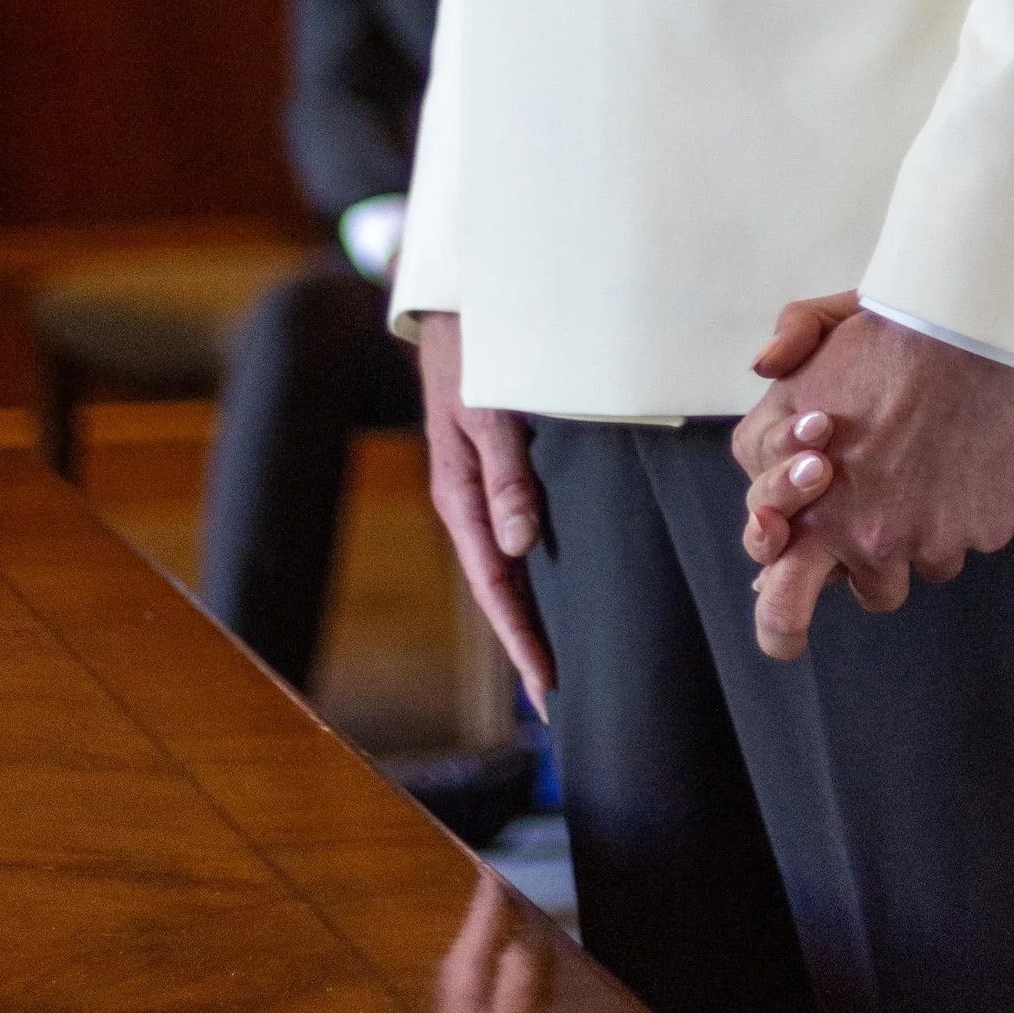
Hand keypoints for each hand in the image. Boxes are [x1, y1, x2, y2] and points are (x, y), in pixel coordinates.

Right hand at [418, 308, 554, 714]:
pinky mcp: (495, 473)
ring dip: (528, 615)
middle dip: (524, 645)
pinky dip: (529, 574)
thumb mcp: (487, 411)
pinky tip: (550, 589)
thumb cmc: (475, 355)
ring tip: (553, 665)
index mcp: (460, 498)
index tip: (546, 686)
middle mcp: (469, 504)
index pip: (495, 585)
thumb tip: (521, 543)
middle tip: (555, 703)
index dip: (520, 639)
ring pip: (506, 568)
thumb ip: (505, 473)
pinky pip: (512, 536)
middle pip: (499, 589)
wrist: (458, 309)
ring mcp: (480, 491)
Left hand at [732, 296, 1013, 663]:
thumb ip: (787, 348)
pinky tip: (968, 457)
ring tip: (924, 475)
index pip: (772, 569)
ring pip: (911, 569)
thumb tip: (765, 365)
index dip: (783, 559)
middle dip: (799, 618)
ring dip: (911, 536)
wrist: (976, 329)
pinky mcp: (981, 532)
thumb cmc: (897, 330)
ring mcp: (925, 540)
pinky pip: (967, 538)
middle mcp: (860, 534)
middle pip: (821, 605)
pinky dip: (967, 508)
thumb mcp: (820, 327)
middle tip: (810, 614)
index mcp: (807, 500)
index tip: (793, 542)